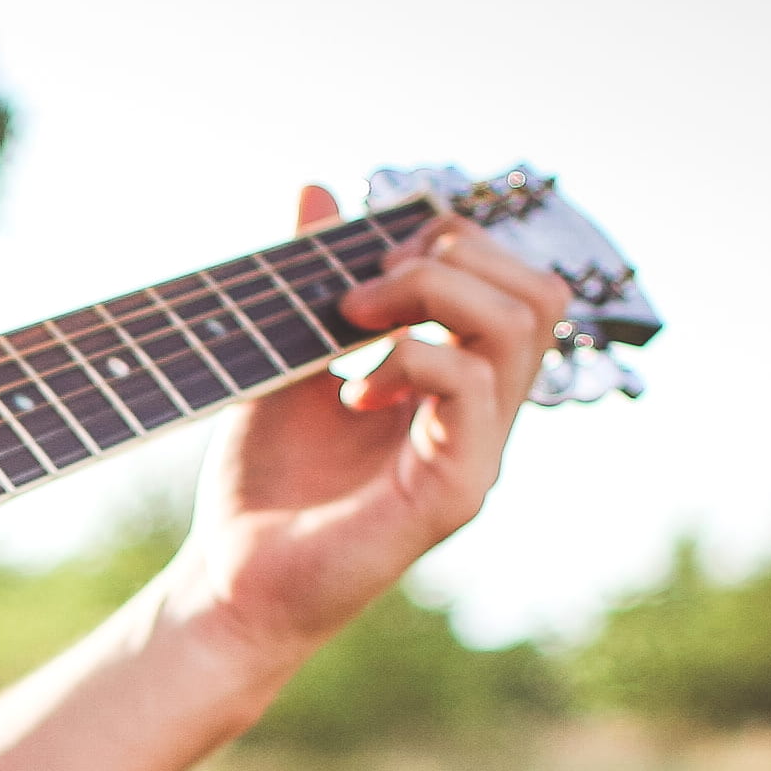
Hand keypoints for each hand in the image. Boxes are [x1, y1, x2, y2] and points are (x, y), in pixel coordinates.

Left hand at [170, 184, 573, 672]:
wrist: (232, 582)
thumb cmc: (264, 485)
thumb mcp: (284, 358)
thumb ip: (310, 278)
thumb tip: (316, 188)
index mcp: (458, 387)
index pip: (514, 287)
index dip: (453, 245)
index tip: (367, 262)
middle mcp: (483, 417)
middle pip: (537, 293)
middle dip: (454, 256)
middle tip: (364, 289)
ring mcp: (479, 453)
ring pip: (518, 323)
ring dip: (432, 293)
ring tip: (355, 319)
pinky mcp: (456, 491)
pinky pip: (469, 386)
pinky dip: (408, 358)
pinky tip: (353, 391)